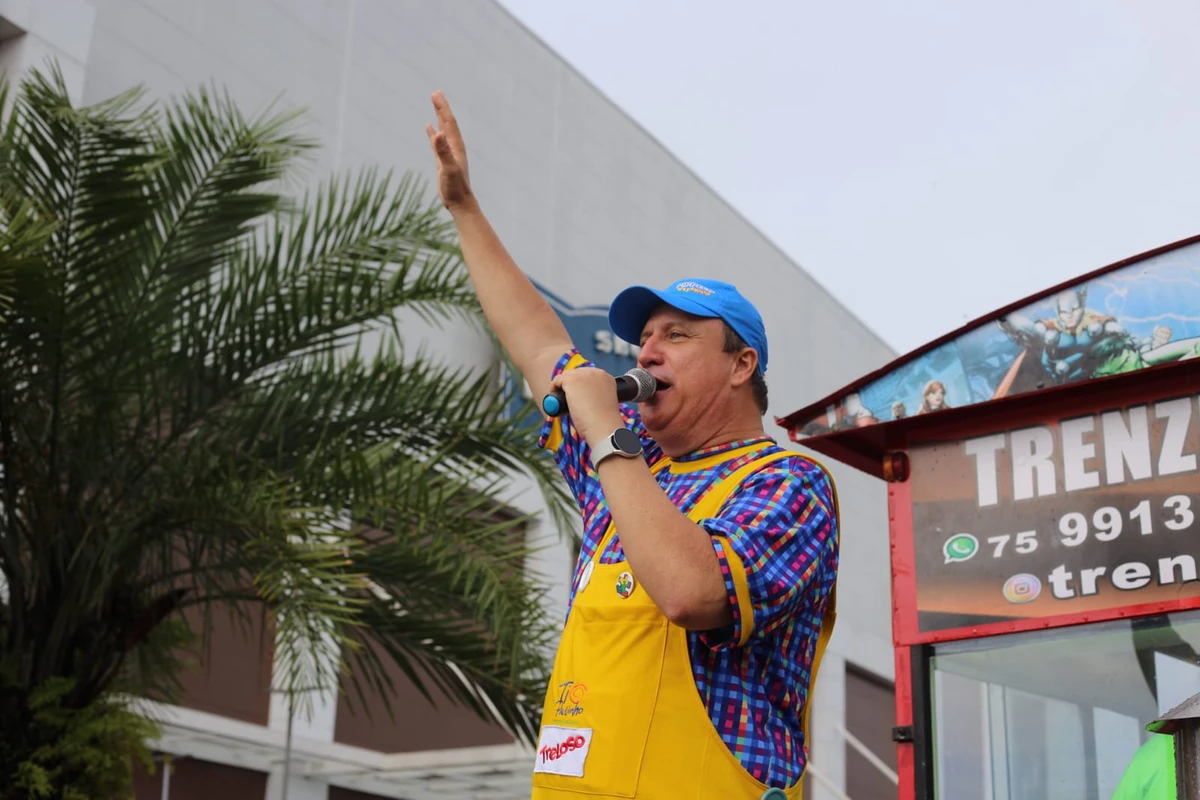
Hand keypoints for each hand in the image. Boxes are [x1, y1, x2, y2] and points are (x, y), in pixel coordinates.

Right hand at [425, 91, 474, 211]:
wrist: (460, 203)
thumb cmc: (455, 188)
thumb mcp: (448, 168)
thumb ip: (443, 151)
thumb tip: (438, 133)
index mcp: (456, 147)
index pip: (449, 123)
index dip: (442, 108)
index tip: (436, 94)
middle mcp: (454, 147)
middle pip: (448, 123)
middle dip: (442, 108)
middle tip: (436, 93)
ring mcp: (449, 153)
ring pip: (443, 130)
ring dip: (439, 117)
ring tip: (435, 104)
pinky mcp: (443, 161)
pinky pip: (437, 142)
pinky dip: (433, 133)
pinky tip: (430, 127)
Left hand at [550, 368, 625, 448]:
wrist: (603, 427)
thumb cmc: (604, 422)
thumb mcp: (603, 403)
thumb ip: (595, 396)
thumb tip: (582, 398)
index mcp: (607, 378)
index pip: (588, 376)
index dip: (580, 385)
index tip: (576, 395)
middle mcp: (596, 372)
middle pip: (577, 374)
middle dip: (570, 385)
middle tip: (566, 399)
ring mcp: (584, 375)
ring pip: (566, 376)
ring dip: (562, 386)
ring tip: (560, 400)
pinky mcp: (572, 380)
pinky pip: (557, 380)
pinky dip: (553, 388)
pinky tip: (554, 398)